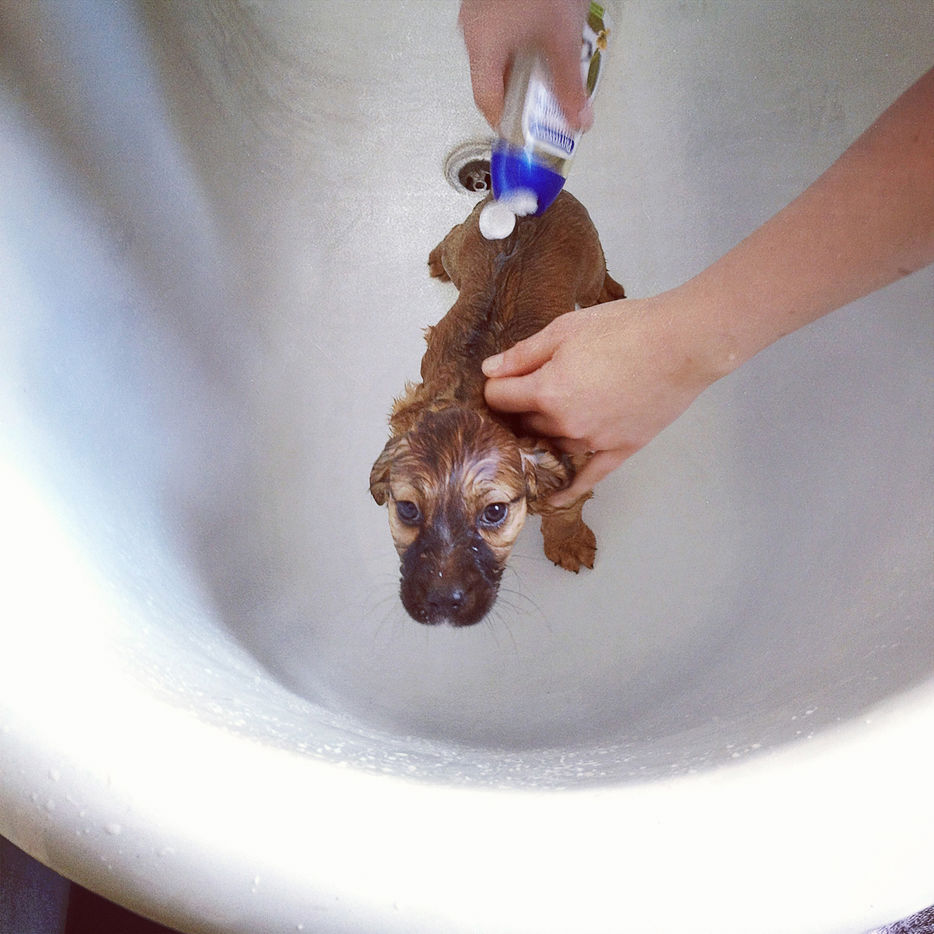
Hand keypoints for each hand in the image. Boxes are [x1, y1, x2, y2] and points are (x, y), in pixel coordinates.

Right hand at [458, 0, 591, 129]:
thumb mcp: (562, 38)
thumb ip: (569, 84)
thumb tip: (578, 119)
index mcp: (483, 46)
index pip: (487, 101)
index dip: (505, 123)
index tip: (523, 135)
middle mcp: (472, 31)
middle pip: (492, 80)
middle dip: (519, 97)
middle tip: (543, 107)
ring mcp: (478, 13)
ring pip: (495, 57)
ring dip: (520, 71)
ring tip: (547, 72)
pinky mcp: (489, 2)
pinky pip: (498, 35)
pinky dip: (517, 48)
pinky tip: (540, 42)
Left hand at [482, 292, 726, 504]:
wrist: (682, 343)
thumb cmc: (626, 328)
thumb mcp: (565, 329)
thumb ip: (523, 354)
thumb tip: (490, 371)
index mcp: (547, 391)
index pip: (499, 397)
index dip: (498, 385)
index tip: (504, 379)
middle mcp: (565, 423)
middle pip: (523, 423)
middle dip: (520, 409)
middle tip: (526, 393)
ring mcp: (593, 441)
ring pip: (551, 445)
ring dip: (544, 435)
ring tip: (545, 422)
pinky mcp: (619, 450)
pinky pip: (587, 478)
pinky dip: (568, 489)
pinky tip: (552, 498)